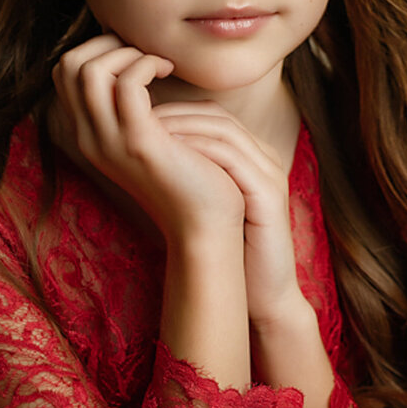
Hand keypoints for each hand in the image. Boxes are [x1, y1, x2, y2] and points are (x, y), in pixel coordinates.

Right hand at [50, 33, 245, 244]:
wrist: (204, 224)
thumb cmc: (188, 175)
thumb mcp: (150, 138)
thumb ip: (135, 109)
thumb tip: (138, 65)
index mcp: (90, 135)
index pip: (65, 74)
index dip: (96, 50)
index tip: (134, 56)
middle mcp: (91, 138)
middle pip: (68, 66)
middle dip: (106, 44)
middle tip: (144, 54)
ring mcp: (109, 141)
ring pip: (89, 70)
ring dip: (126, 53)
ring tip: (158, 63)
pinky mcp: (138, 141)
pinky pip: (127, 83)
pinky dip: (146, 64)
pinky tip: (168, 70)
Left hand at [151, 103, 306, 326]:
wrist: (263, 296)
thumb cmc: (232, 254)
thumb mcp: (209, 208)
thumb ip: (190, 181)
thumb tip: (142, 164)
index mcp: (253, 158)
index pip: (212, 116)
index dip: (173, 112)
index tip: (135, 119)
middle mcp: (266, 159)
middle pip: (218, 116)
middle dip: (174, 113)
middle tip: (135, 118)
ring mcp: (271, 174)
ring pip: (224, 131)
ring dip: (181, 127)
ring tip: (147, 132)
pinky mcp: (269, 195)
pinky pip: (232, 158)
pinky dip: (198, 151)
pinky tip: (168, 155)